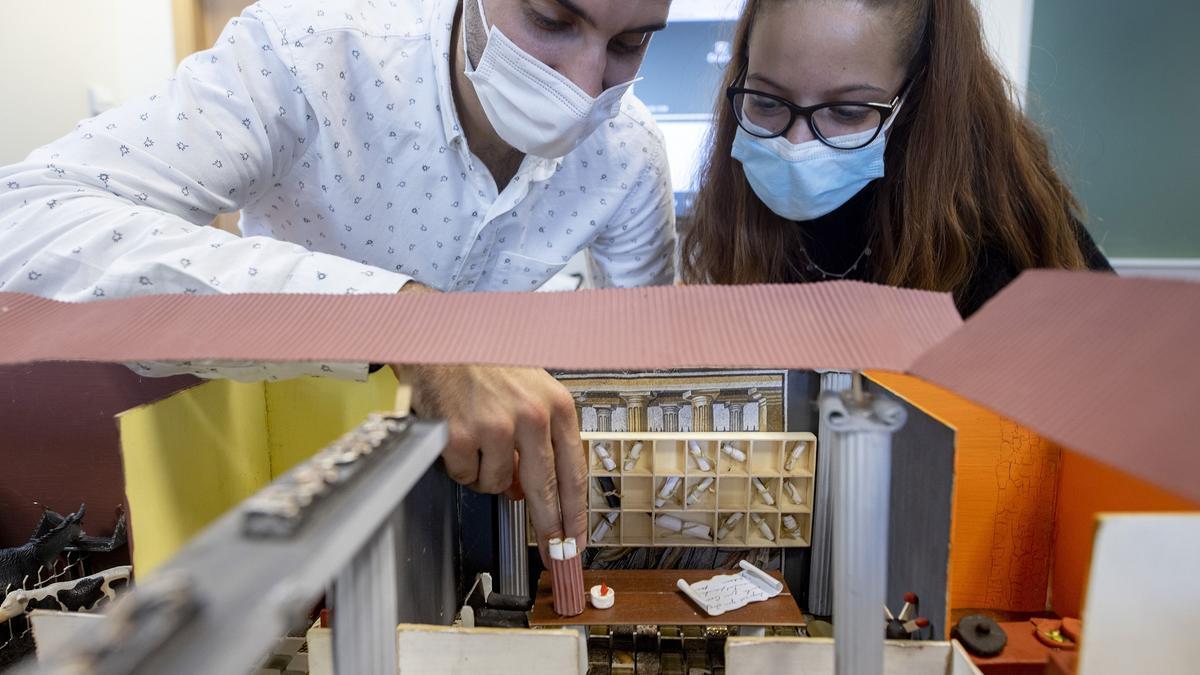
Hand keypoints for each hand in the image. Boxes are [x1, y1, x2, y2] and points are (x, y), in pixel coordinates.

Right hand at [398, 363, 586, 563]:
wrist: (441, 339)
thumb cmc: (486, 362)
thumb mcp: (528, 392)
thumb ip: (539, 440)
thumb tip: (530, 491)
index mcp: (556, 405)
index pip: (573, 471)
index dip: (576, 512)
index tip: (576, 537)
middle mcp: (532, 415)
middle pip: (546, 490)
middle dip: (549, 525)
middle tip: (552, 549)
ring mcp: (496, 427)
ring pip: (499, 484)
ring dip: (488, 476)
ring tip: (479, 443)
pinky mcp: (462, 435)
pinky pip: (467, 476)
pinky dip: (462, 466)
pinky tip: (459, 438)